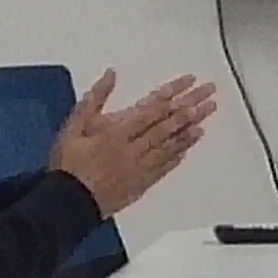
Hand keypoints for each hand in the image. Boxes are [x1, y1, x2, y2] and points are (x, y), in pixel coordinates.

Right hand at [48, 70, 219, 216]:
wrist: (68, 203)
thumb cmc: (68, 165)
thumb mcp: (73, 125)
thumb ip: (94, 98)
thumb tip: (111, 75)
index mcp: (117, 132)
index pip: (153, 107)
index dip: (175, 93)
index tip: (190, 82)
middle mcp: (133, 148)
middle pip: (167, 124)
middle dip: (191, 108)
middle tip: (209, 96)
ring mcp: (139, 167)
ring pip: (169, 145)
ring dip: (189, 131)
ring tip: (205, 119)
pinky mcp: (140, 184)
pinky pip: (164, 167)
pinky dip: (177, 155)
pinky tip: (187, 148)